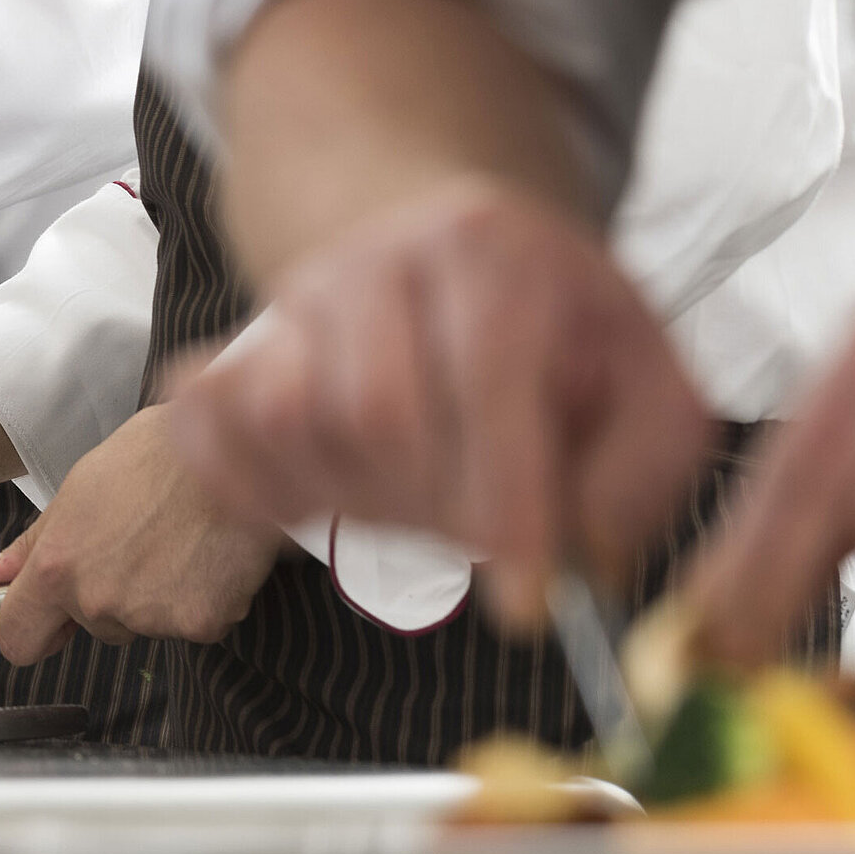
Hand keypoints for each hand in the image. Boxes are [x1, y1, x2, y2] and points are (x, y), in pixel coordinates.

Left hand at [0, 402, 284, 661]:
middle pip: (93, 626)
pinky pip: (194, 626)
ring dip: (159, 597)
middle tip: (140, 542)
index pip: (17, 637)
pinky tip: (207, 554)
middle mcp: (96, 598)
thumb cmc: (158, 453)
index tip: (48, 623)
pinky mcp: (199, 624)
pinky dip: (204, 599)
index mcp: (57, 564)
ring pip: (145, 625)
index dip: (32, 631)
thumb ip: (31, 544)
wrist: (232, 444)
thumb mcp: (78, 489)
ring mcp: (148, 616)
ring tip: (177, 539)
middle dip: (111, 596)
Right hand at [174, 178, 709, 628]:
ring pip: (289, 419)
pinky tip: (307, 508)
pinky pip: (208, 416)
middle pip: (376, 410)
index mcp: (493, 251)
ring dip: (352, 502)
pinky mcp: (245, 337)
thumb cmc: (559, 330)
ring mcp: (300, 295)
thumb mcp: (646, 375)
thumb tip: (580, 550)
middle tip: (478, 541)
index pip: (485, 377)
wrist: (456, 245)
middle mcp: (382, 256)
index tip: (525, 608)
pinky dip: (243, 482)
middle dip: (433, 511)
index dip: (503, 501)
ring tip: (412, 508)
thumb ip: (643, 468)